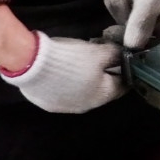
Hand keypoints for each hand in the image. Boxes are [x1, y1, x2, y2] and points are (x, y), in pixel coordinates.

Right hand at [0, 32, 125, 113]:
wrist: (34, 65)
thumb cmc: (72, 59)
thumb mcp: (98, 51)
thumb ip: (115, 53)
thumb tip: (124, 54)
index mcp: (103, 95)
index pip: (123, 85)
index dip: (125, 71)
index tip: (124, 61)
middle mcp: (88, 106)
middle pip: (103, 90)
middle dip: (105, 75)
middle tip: (102, 59)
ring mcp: (68, 108)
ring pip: (85, 93)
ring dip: (87, 81)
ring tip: (82, 64)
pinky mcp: (51, 105)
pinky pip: (67, 94)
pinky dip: (70, 84)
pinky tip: (65, 72)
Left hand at [106, 0, 159, 49]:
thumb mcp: (148, 3)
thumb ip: (140, 26)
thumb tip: (131, 48)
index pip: (150, 40)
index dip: (131, 38)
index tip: (112, 31)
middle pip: (142, 28)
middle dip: (124, 18)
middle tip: (113, 5)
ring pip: (137, 15)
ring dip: (122, 8)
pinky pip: (137, 4)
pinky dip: (126, 1)